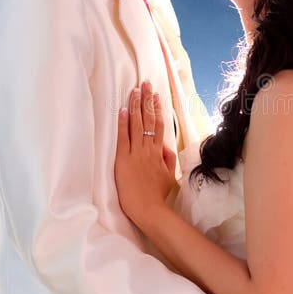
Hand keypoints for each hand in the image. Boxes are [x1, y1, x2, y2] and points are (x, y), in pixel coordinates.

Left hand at [115, 81, 176, 226]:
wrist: (150, 209)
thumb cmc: (158, 195)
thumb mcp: (169, 176)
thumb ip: (168, 159)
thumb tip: (165, 146)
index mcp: (159, 153)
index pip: (160, 125)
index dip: (158, 109)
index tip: (157, 95)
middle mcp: (148, 149)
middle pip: (149, 120)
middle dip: (147, 100)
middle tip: (145, 84)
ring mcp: (136, 154)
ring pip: (137, 125)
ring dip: (136, 106)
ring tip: (135, 91)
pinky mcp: (123, 160)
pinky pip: (124, 138)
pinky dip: (123, 123)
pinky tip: (123, 110)